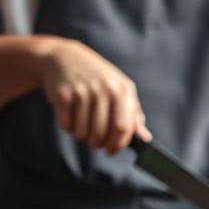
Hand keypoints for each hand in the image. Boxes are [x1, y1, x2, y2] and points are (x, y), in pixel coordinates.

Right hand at [35, 37, 149, 153]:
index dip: (117, 145)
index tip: (112, 150)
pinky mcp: (63, 94)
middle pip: (101, 134)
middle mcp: (103, 89)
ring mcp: (82, 91)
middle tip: (94, 141)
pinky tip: (71, 115)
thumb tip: (145, 137)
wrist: (63, 57)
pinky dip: (68, 127)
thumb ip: (133, 113)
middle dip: (97, 144)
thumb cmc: (96, 77)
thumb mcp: (119, 88)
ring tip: (82, 123)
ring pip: (82, 133)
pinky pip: (67, 125)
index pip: (123, 128)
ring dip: (82, 135)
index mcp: (122, 89)